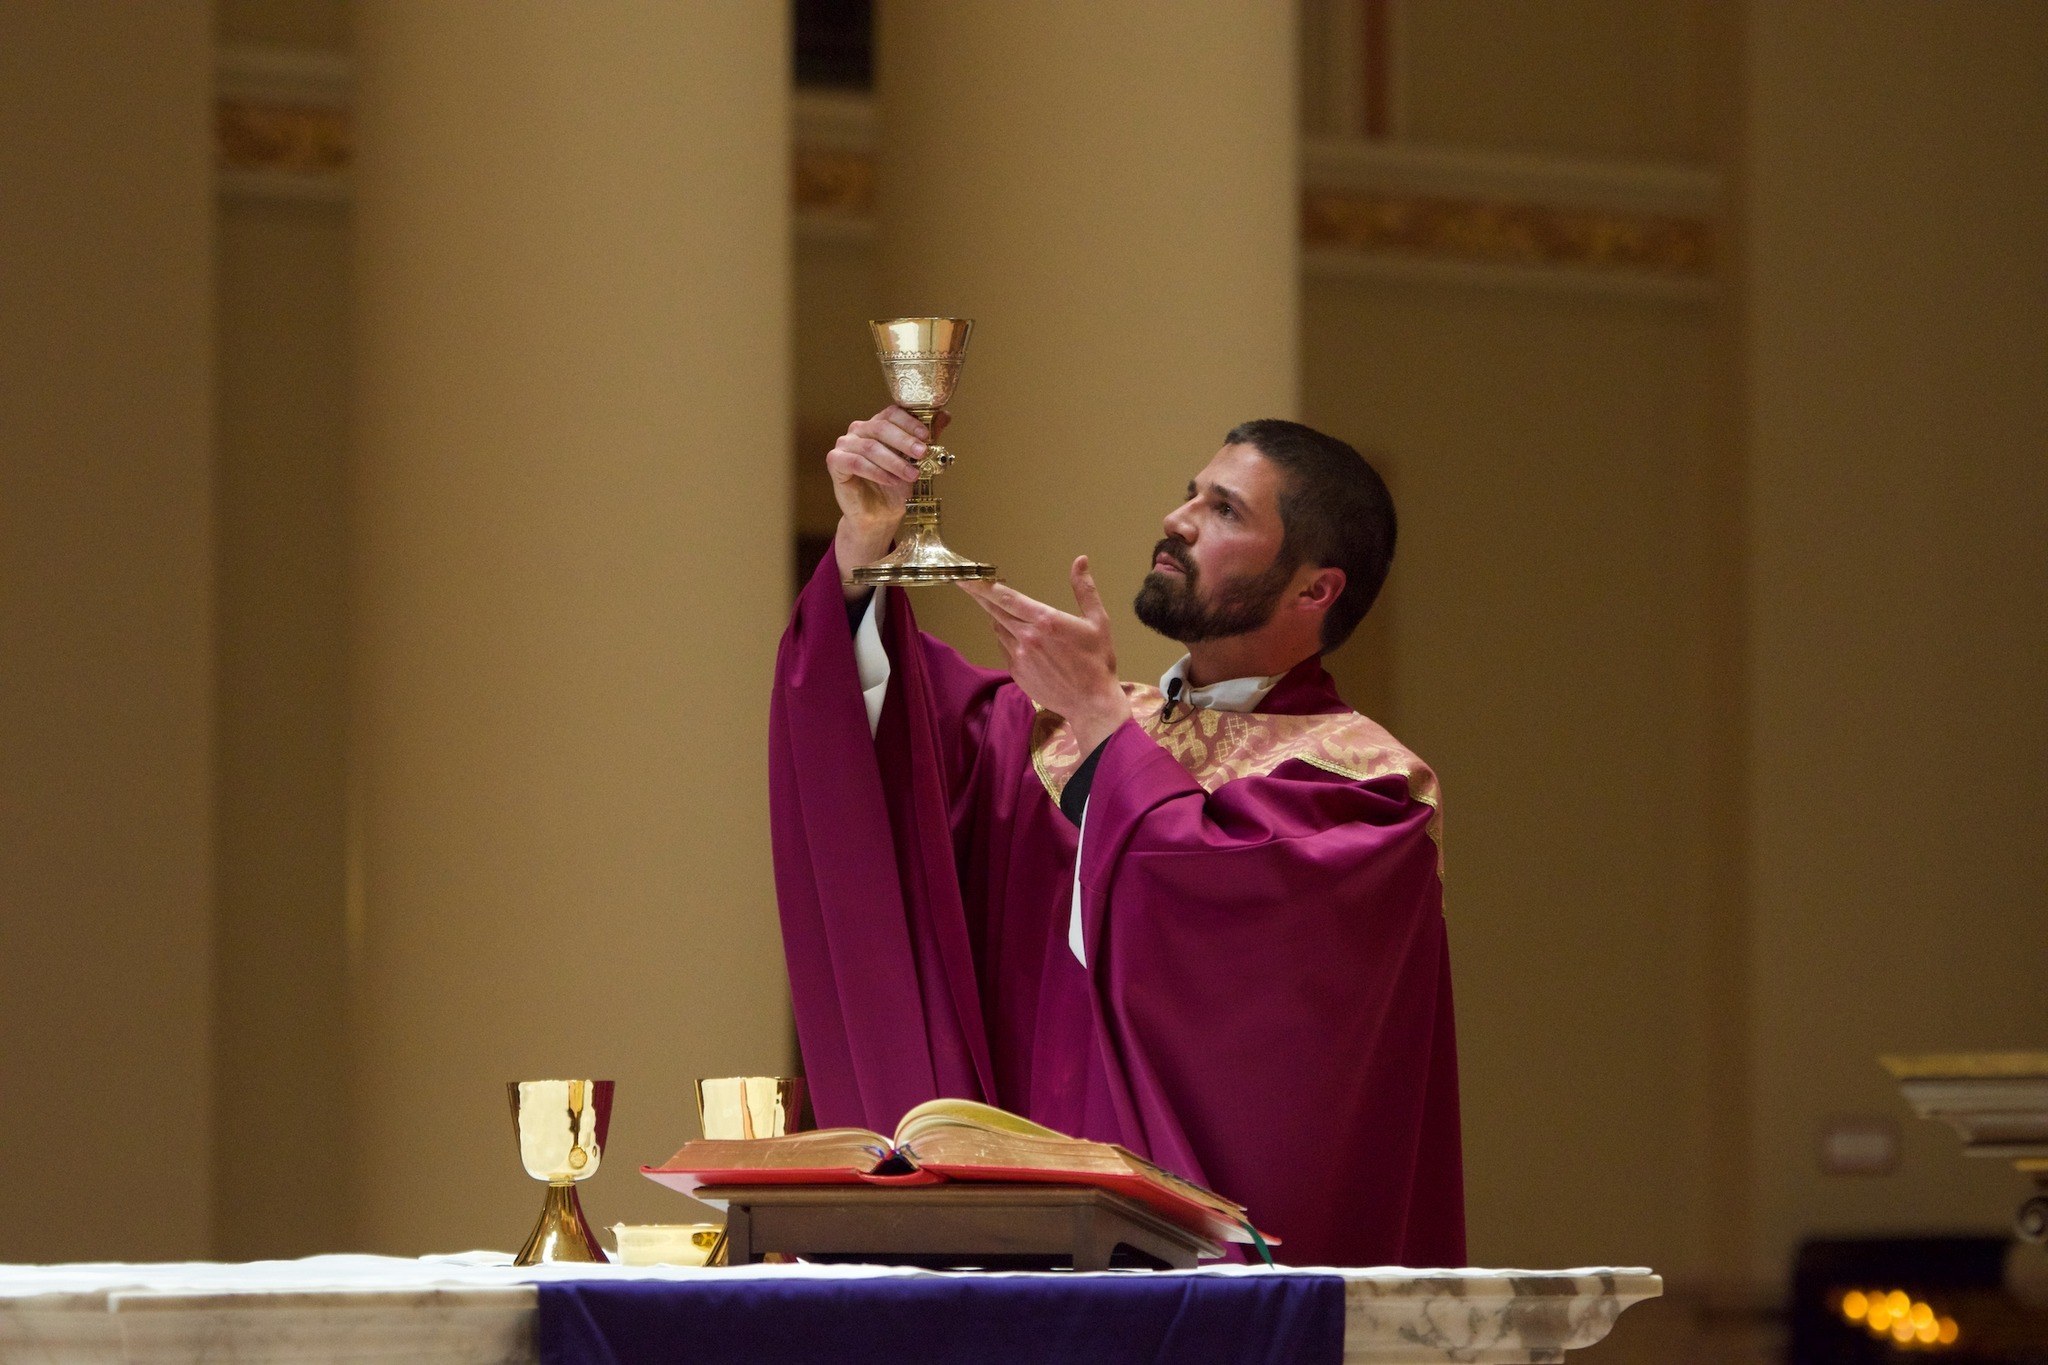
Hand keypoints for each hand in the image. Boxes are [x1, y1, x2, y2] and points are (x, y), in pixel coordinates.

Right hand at [828, 407, 944, 594]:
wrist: (878, 516)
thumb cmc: (894, 488)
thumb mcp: (915, 462)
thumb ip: (925, 439)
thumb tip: (945, 416)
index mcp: (877, 424)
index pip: (892, 413)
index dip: (910, 422)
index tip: (926, 436)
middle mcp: (859, 430)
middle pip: (881, 427)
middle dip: (905, 441)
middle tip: (922, 453)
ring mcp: (845, 444)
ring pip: (870, 447)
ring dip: (894, 462)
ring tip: (911, 475)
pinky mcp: (835, 461)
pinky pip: (856, 462)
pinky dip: (876, 472)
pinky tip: (891, 481)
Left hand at [960, 556, 1131, 753]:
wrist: (1091, 703)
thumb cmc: (1098, 661)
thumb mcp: (1098, 621)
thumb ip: (1085, 589)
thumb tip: (1080, 560)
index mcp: (1045, 621)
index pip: (1006, 598)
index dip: (983, 586)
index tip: (966, 577)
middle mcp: (1027, 638)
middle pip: (995, 611)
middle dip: (980, 597)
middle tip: (968, 584)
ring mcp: (1019, 657)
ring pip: (999, 630)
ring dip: (997, 617)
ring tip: (1001, 610)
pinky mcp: (1017, 673)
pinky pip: (1005, 648)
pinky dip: (1007, 638)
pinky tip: (1018, 637)